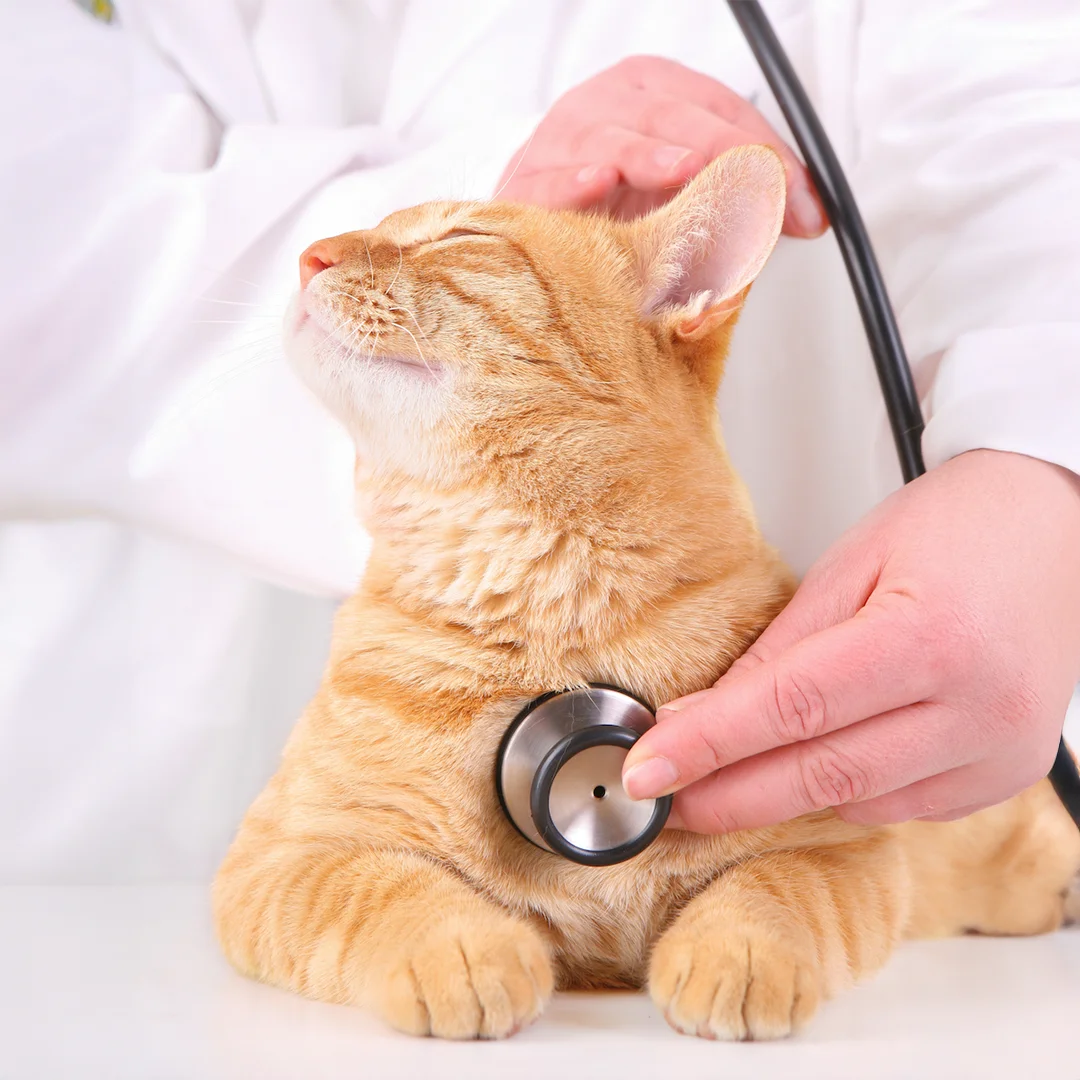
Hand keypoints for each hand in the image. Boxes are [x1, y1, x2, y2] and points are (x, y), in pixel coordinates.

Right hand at [496, 55, 823, 233]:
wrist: (538, 222)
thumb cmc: (613, 205)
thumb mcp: (687, 196)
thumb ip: (741, 197)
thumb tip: (804, 216)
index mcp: (653, 93)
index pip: (722, 111)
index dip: (769, 154)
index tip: (802, 204)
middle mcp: (609, 103)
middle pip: (673, 116)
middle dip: (729, 157)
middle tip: (766, 194)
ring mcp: (564, 137)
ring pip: (611, 137)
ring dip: (651, 155)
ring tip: (685, 170)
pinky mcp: (527, 179)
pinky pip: (549, 179)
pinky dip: (573, 182)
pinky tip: (598, 183)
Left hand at [622, 450, 1079, 829]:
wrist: (1052, 529)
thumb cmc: (955, 528)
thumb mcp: (847, 566)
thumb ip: (778, 650)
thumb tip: (701, 716)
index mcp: (932, 636)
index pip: (792, 708)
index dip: (709, 745)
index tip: (647, 767)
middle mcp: (978, 706)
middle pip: (823, 773)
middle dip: (728, 795)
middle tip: (662, 799)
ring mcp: (1000, 751)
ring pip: (858, 802)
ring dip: (776, 800)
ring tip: (715, 787)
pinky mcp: (1005, 775)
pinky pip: (900, 807)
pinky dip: (838, 796)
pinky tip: (797, 778)